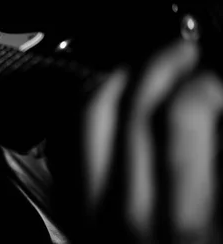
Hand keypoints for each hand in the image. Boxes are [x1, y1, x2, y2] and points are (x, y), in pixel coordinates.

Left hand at [50, 39, 222, 242]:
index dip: (202, 83)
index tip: (213, 78)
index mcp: (187, 224)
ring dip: (118, 78)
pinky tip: (107, 98)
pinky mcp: (75, 215)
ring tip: (144, 65)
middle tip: (183, 52)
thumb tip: (210, 108)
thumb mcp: (217, 224)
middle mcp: (129, 213)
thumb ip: (217, 170)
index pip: (183, 116)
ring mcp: (92, 212)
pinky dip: (85, 110)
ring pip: (89, 115)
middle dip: (160, 63)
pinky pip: (68, 142)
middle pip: (132, 105)